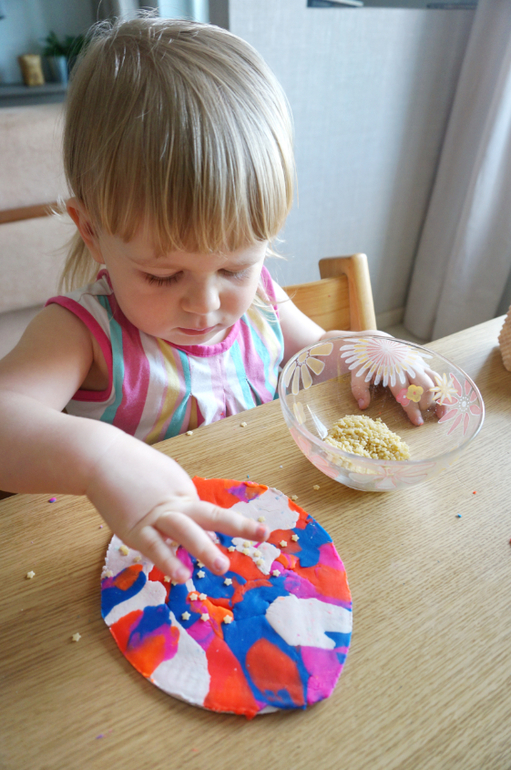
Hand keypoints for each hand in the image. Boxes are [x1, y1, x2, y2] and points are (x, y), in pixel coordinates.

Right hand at [86, 431, 268, 580]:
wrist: (99, 456)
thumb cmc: (130, 467)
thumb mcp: (161, 476)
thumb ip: (176, 496)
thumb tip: (189, 517)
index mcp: (184, 489)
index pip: (206, 515)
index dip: (221, 529)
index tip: (236, 537)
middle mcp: (176, 501)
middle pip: (210, 514)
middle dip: (238, 526)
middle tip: (262, 534)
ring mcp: (156, 516)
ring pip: (185, 531)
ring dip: (205, 549)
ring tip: (222, 566)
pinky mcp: (134, 529)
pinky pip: (155, 547)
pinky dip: (168, 561)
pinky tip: (180, 575)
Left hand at [338, 333, 443, 425]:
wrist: (375, 342)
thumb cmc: (366, 360)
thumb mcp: (358, 372)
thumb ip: (359, 388)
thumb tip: (363, 406)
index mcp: (392, 369)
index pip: (405, 392)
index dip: (412, 409)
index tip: (417, 422)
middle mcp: (408, 366)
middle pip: (424, 387)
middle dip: (424, 403)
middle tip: (419, 413)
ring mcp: (417, 364)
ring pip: (434, 381)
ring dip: (438, 397)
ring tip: (439, 414)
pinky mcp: (422, 364)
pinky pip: (437, 376)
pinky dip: (443, 389)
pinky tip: (444, 403)